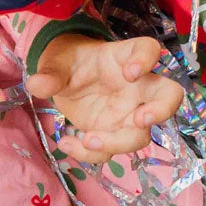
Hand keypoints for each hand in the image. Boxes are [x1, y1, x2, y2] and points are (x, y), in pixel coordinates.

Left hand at [26, 35, 182, 163]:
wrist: (62, 79)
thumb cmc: (68, 62)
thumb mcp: (55, 63)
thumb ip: (49, 74)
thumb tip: (35, 84)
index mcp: (123, 58)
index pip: (148, 50)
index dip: (146, 60)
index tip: (130, 73)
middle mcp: (135, 87)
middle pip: (169, 96)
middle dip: (161, 111)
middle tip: (139, 119)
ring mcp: (127, 113)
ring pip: (141, 135)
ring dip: (118, 143)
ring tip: (88, 140)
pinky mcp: (113, 133)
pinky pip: (111, 151)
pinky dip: (91, 155)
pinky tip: (68, 143)